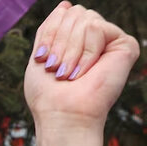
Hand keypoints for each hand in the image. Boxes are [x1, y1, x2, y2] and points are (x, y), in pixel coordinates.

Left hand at [26, 2, 139, 129]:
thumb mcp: (41, 53)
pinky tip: (85, 72)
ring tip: (69, 74)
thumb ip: (50, 28)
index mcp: (76, 40)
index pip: (63, 14)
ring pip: (85, 18)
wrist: (62, 114)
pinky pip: (96, 28)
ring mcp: (110, 41)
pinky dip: (85, 52)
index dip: (50, 34)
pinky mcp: (124, 45)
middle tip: (57, 70)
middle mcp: (94, 38)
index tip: (44, 60)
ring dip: (70, 50)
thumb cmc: (48, 93)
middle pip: (75, 13)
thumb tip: (66, 5)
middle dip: (59, 42)